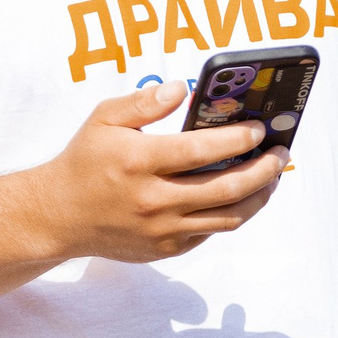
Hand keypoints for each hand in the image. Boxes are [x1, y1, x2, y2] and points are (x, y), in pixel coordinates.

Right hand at [21, 82, 287, 267]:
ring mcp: (161, 229)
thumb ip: (144, 102)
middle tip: (280, 153)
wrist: (58, 216)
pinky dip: (233, 214)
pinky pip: (211, 231)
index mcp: (138, 162)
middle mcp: (152, 199)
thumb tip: (182, 89)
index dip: (238, 139)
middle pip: (226, 188)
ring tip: (272, 176)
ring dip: (258, 195)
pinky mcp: (166, 248)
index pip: (201, 150)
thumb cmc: (85, 161)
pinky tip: (243, 195)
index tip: (260, 129)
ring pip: (228, 217)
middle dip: (263, 169)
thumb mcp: (103, 119)